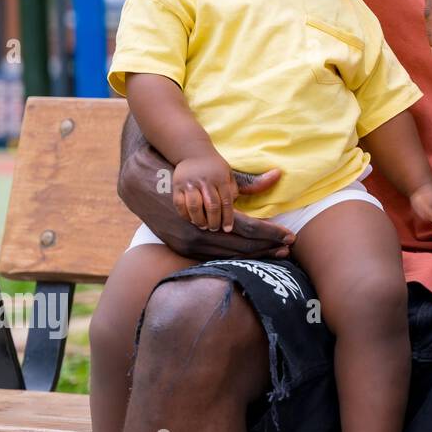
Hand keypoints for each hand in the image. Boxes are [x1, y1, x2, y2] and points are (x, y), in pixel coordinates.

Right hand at [119, 139, 295, 258]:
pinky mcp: (181, 247)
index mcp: (209, 214)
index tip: (290, 236)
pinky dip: (234, 257)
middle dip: (268, 247)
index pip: (248, 229)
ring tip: (275, 253)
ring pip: (229, 255)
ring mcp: (188, 243)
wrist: (140, 182)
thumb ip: (248, 181)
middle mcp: (199, 233)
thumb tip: (277, 175)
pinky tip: (250, 256)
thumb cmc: (185, 174)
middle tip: (289, 247)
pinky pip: (214, 256)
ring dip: (254, 255)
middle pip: (241, 246)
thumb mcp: (216, 176)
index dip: (271, 233)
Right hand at [172, 152, 239, 231]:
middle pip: (211, 206)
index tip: (227, 228)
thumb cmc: (214, 167)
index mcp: (220, 179)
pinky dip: (185, 215)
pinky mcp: (177, 186)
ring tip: (203, 226)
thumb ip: (232, 189)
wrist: (194, 152)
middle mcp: (205, 181)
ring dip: (199, 220)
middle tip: (214, 229)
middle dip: (214, 221)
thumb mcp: (228, 174)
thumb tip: (233, 208)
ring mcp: (190, 183)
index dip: (227, 217)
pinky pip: (179, 204)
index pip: (226, 202)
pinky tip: (190, 219)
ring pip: (194, 206)